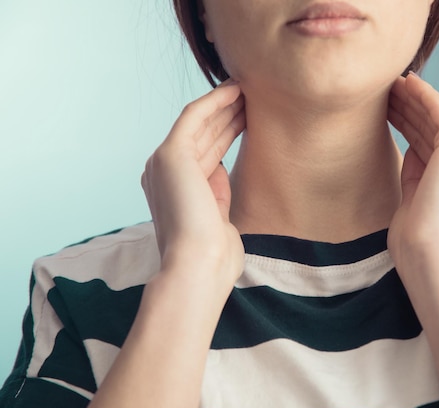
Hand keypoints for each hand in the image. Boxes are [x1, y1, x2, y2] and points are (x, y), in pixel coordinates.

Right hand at [141, 79, 245, 282]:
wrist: (198, 267)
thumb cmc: (213, 255)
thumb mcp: (217, 216)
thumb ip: (216, 192)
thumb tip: (221, 169)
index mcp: (174, 190)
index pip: (204, 153)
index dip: (228, 132)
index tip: (251, 119)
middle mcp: (163, 172)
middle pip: (203, 135)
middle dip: (229, 115)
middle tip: (255, 98)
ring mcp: (163, 162)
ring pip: (199, 122)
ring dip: (224, 104)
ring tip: (250, 89)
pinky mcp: (170, 154)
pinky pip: (194, 116)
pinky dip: (214, 101)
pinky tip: (235, 91)